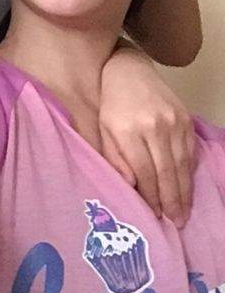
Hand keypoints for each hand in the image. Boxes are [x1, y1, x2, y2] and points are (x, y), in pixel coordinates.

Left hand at [99, 45, 195, 227]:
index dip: (151, 197)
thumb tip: (132, 187)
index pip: (144, 173)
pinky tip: (187, 185)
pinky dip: (190, 171)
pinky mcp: (185, 117)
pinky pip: (190, 151)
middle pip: (166, 172)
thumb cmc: (111, 103)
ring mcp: (173, 121)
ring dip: (185, 191)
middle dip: (172, 201)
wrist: (129, 70)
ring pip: (182, 164)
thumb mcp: (103, 130)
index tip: (154, 215)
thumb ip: (115, 159)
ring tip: (184, 212)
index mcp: (128, 131)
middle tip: (176, 222)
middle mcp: (154, 127)